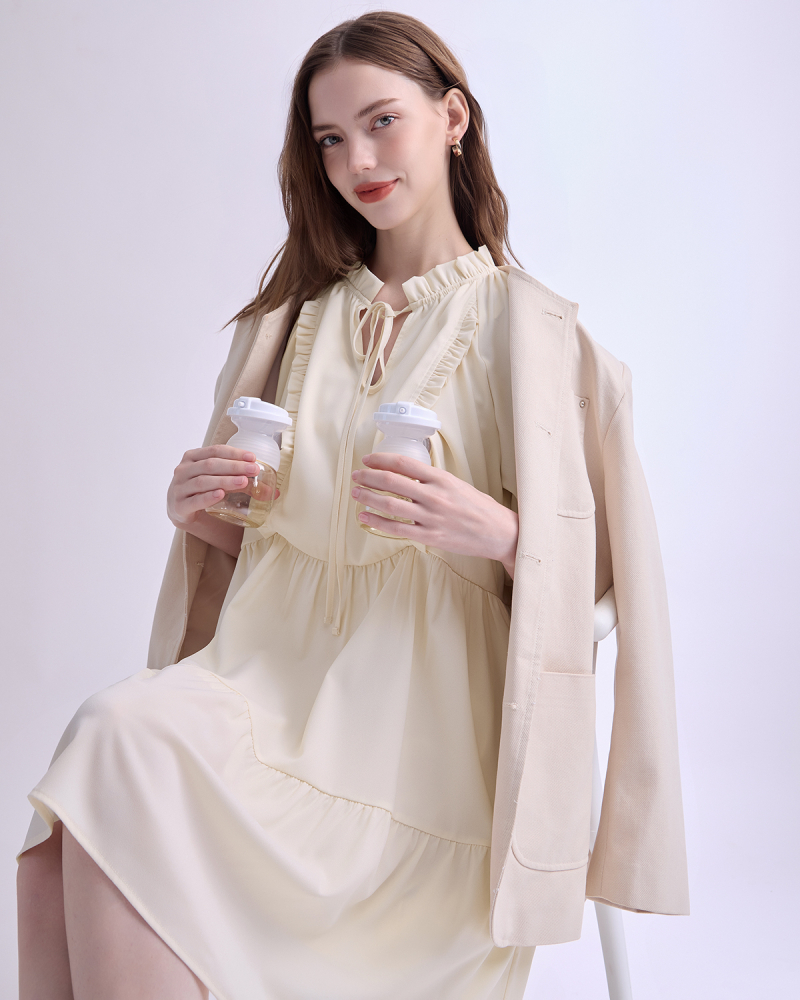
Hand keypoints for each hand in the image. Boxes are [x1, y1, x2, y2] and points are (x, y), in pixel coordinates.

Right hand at [167, 445, 260, 527]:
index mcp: (192, 457)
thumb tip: (273, 491)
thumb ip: (241, 481)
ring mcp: (179, 488)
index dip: (234, 453)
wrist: (181, 510)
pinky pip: (194, 500)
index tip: (252, 457)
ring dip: (225, 480)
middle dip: (234, 466)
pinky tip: (220, 495)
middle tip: (253, 470)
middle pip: (210, 465)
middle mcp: (183, 470)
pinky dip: (208, 497)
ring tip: (243, 482)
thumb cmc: (202, 490)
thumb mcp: (217, 480)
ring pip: (203, 481)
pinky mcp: (179, 506)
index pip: (215, 451)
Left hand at [351, 453, 518, 577]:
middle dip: (369, 477)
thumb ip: (432, 479)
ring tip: (356, 493)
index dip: (381, 459)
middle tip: (356, 475)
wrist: (498, 533)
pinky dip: (377, 522)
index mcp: (442, 479)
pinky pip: (397, 529)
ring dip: (369, 497)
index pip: (404, 463)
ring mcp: (431, 517)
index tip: (368, 459)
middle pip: (392, 482)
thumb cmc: (478, 508)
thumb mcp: (457, 484)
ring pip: (391, 505)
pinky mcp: (430, 536)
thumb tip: (405, 473)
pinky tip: (365, 517)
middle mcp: (435, 496)